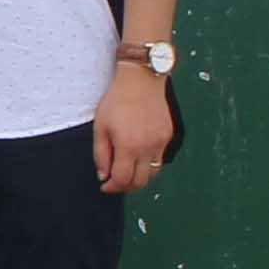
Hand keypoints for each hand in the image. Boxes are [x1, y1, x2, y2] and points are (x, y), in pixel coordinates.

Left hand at [93, 69, 173, 194]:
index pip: (123, 179)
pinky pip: (159, 159)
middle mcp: (149, 148)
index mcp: (129, 146)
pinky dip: (148, 165)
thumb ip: (101, 154)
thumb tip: (104, 175)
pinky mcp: (168, 137)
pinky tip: (138, 159)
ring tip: (126, 173)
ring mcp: (161, 143)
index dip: (112, 187)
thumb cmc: (117, 101)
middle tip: (115, 183)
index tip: (105, 186)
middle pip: (141, 181)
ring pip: (153, 173)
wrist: (141, 81)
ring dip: (139, 178)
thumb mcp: (100, 127)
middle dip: (126, 187)